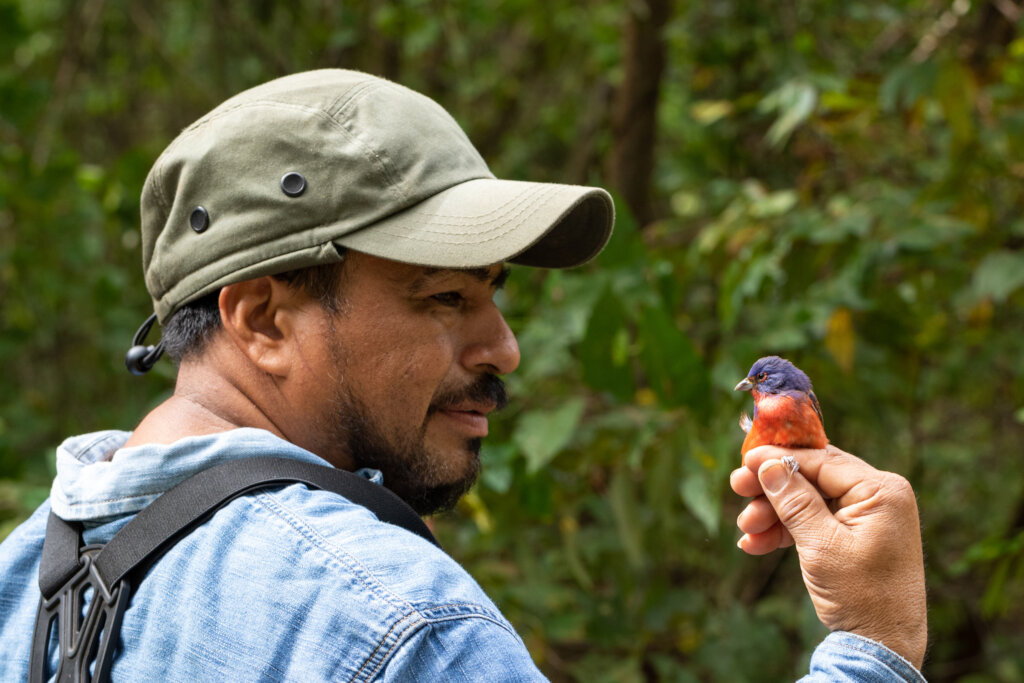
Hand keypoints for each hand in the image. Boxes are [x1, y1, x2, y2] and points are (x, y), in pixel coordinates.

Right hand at [730, 444, 926, 668]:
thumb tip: (768, 465)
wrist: (884, 647)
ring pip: (808, 501)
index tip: (745, 459)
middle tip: (737, 488)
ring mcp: (867, 516)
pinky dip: (786, 531)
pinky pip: (815, 522)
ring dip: (773, 514)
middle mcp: (878, 496)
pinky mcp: (855, 535)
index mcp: (881, 490)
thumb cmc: (862, 596)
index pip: (821, 460)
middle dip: (772, 489)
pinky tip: (756, 544)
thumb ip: (794, 501)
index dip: (779, 458)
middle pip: (812, 478)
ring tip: (746, 529)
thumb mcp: (821, 545)